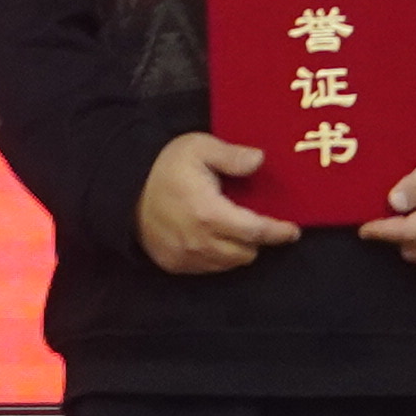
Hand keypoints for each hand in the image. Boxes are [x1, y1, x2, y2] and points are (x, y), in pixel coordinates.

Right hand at [137, 133, 299, 274]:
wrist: (122, 188)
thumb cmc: (164, 165)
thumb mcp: (198, 148)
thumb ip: (232, 156)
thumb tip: (260, 160)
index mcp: (210, 213)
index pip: (255, 231)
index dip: (278, 232)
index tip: (293, 230)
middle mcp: (201, 241)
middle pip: (247, 252)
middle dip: (257, 240)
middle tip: (257, 223)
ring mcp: (187, 257)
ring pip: (230, 264)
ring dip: (239, 250)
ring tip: (235, 230)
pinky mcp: (175, 265)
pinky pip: (209, 268)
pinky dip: (218, 257)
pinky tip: (213, 238)